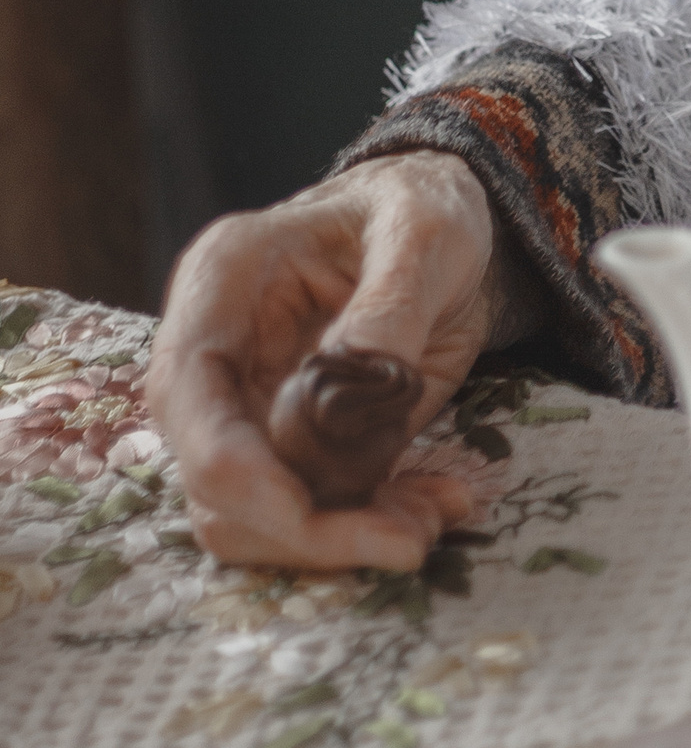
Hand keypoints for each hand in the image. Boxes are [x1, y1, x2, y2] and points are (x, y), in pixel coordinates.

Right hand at [145, 153, 507, 571]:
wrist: (443, 224)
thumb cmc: (421, 207)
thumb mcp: (426, 232)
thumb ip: (390, 304)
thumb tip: (354, 381)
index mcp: (222, 281)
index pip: (189, 395)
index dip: (233, 469)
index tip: (307, 511)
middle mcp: (217, 353)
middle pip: (214, 477)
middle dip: (302, 527)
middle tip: (407, 540)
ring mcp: (249, 405)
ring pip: (255, 513)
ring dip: (339, 537)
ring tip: (429, 523)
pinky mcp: (294, 443)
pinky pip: (312, 507)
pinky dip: (369, 523)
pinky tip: (437, 505)